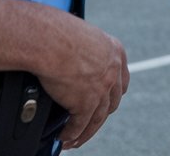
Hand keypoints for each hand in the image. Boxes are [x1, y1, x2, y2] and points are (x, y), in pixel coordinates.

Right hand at [36, 19, 130, 149]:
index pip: (122, 79)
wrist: (48, 39)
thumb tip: (70, 55)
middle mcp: (113, 71)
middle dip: (101, 114)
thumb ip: (84, 49)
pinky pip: (80, 124)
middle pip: (111, 101)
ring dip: (86, 132)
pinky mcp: (86, 102)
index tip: (107, 101)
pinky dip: (72, 133)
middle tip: (89, 123)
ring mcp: (102, 88)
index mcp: (114, 51)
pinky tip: (65, 136)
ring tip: (74, 139)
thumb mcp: (81, 35)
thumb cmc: (56, 31)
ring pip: (97, 118)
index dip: (113, 93)